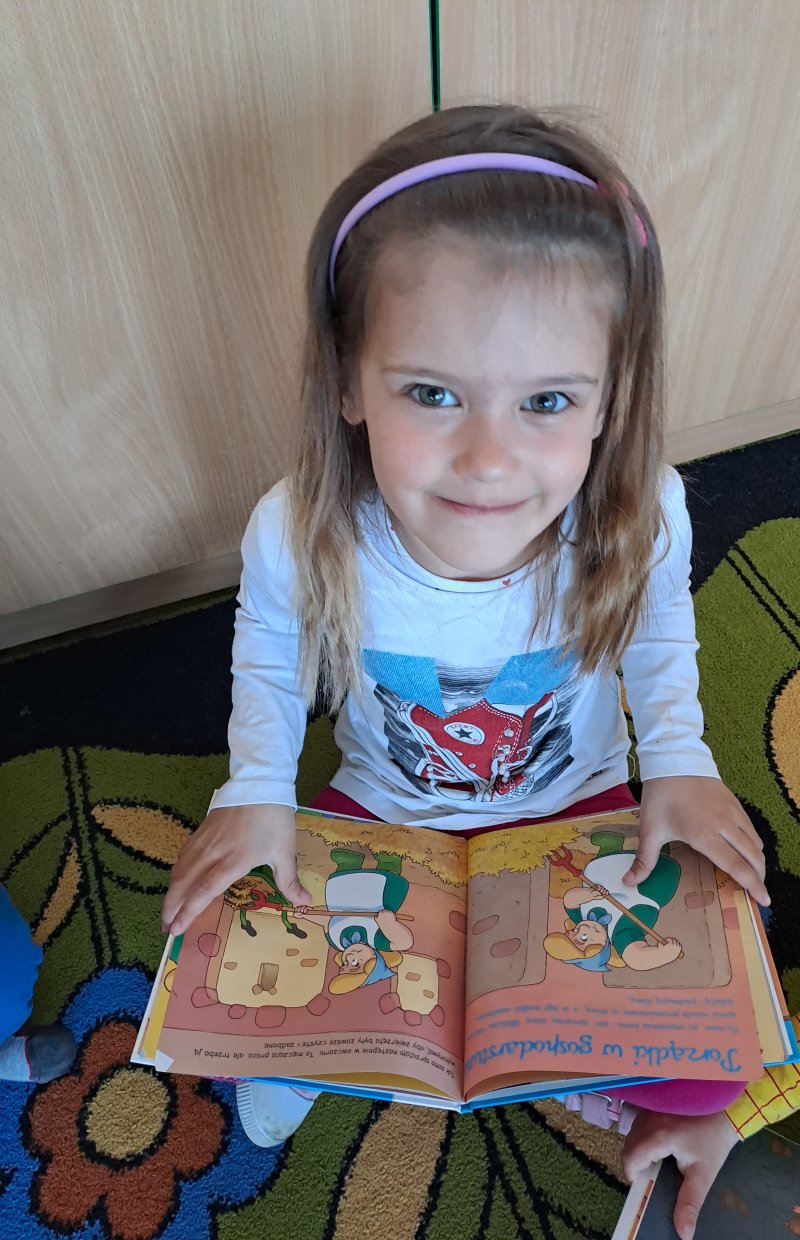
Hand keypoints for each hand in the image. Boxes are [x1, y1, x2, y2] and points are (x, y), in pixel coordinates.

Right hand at [161, 804, 310, 935]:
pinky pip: (182, 856)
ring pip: (179, 870)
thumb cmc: (274, 819)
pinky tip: (177, 881)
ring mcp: (203, 841)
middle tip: (166, 928)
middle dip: (171, 908)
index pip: (203, 892)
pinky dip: (177, 873)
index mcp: (233, 861)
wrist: (260, 784)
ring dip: (171, 893)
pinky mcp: (200, 831)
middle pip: (183, 884)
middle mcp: (212, 854)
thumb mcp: (285, 851)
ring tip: (168, 911)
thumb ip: (289, 881)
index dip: (188, 912)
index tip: (176, 929)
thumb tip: (304, 903)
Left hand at [623, 776, 768, 905]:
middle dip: (760, 877)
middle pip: (753, 857)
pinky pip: (751, 828)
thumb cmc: (661, 797)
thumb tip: (629, 882)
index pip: (736, 866)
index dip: (752, 885)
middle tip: (759, 893)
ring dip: (758, 860)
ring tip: (755, 874)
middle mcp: (725, 826)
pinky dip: (755, 843)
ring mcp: (732, 813)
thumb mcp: (649, 829)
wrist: (673, 760)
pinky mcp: (735, 802)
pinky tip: (748, 849)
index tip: (764, 900)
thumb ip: (644, 859)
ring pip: (755, 842)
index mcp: (705, 836)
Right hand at [623, 1108, 738, 1238]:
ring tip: (655, 1163)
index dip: (633, 1176)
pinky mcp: (654, 1104)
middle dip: (634, 1164)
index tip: (644, 1187)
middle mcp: (649, 1119)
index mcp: (658, 1136)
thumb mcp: (703, 1175)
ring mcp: (650, 1109)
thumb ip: (689, 1204)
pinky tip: (658, 1145)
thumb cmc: (713, 1141)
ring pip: (632, 1133)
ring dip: (638, 1150)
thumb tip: (683, 1234)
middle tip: (649, 1178)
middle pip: (628, 1146)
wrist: (727, 1110)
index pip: (630, 1158)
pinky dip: (642, 1137)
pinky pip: (639, 1124)